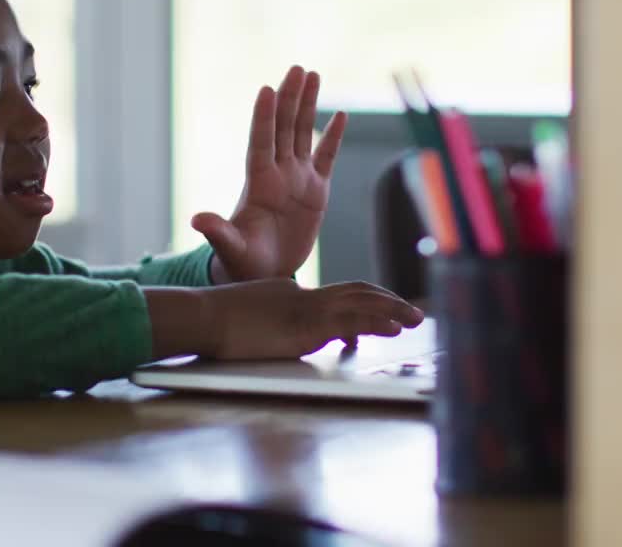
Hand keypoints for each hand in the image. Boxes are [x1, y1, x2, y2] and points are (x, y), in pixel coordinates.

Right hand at [143, 281, 422, 359]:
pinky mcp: (306, 327)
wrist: (205, 316)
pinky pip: (351, 323)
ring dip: (393, 310)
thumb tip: (287, 328)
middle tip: (413, 311)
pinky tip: (394, 328)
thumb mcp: (253, 313)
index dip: (368, 300)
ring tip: (416, 318)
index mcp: (295, 292)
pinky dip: (376, 323)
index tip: (388, 309)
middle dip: (389, 301)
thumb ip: (275, 316)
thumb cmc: (219, 320)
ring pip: (362, 304)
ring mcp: (307, 309)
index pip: (341, 294)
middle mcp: (306, 295)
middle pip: (358, 292)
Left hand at [192, 66, 347, 282]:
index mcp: (258, 183)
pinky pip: (326, 158)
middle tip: (296, 69)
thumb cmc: (244, 262)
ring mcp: (297, 179)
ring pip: (303, 134)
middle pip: (283, 128)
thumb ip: (218, 232)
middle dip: (290, 98)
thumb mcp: (232, 248)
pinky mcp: (316, 191)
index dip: (264, 117)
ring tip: (312, 75)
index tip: (267, 90)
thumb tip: (196, 219)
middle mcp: (277, 174)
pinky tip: (341, 115)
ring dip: (308, 105)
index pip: (261, 142)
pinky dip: (333, 137)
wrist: (264, 273)